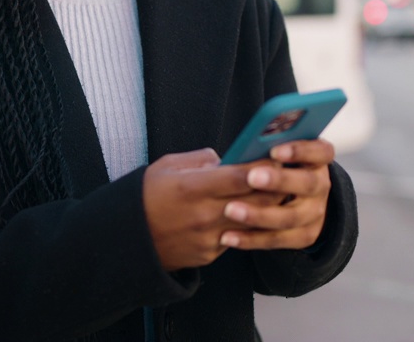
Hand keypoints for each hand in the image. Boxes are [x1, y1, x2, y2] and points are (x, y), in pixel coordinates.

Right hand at [142, 148, 285, 270]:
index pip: (240, 177)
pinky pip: (236, 238)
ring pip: (252, 223)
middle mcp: (204, 214)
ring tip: (277, 195)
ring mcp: (208, 238)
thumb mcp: (166, 166)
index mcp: (192, 187)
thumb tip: (226, 158)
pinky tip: (250, 215)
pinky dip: (245, 226)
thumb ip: (199, 159)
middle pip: (254, 201)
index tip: (277, 158)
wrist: (126, 240)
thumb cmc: (145, 197)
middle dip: (274, 187)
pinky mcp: (209, 255)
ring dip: (266, 209)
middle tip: (287, 175)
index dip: (263, 167)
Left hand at [216, 139, 333, 250]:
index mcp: (317, 159)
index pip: (321, 151)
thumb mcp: (275, 154)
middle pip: (307, 184)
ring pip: (291, 217)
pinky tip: (228, 236)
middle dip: (279, 181)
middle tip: (251, 177)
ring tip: (231, 210)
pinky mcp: (304, 236)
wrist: (294, 198)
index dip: (300, 150)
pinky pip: (278, 239)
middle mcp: (321, 185)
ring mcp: (315, 213)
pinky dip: (251, 239)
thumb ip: (264, 149)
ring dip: (259, 215)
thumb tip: (242, 148)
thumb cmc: (274, 166)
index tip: (274, 151)